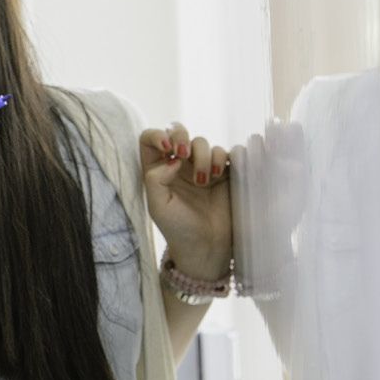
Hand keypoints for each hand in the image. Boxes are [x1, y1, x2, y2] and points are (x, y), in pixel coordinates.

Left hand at [140, 122, 232, 279]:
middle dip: (182, 136)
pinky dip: (225, 157)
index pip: (150, 139)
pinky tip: (221, 175)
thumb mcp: (158, 206)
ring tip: (205, 181)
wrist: (207, 247)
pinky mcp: (226, 173)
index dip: (157, 135)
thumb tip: (171, 158)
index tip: (167, 148)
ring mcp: (203, 167)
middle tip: (185, 155)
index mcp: (158, 170)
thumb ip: (155, 179)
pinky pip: (229, 152)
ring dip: (204, 157)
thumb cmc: (178, 229)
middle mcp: (179, 165)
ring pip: (203, 142)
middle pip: (178, 132)